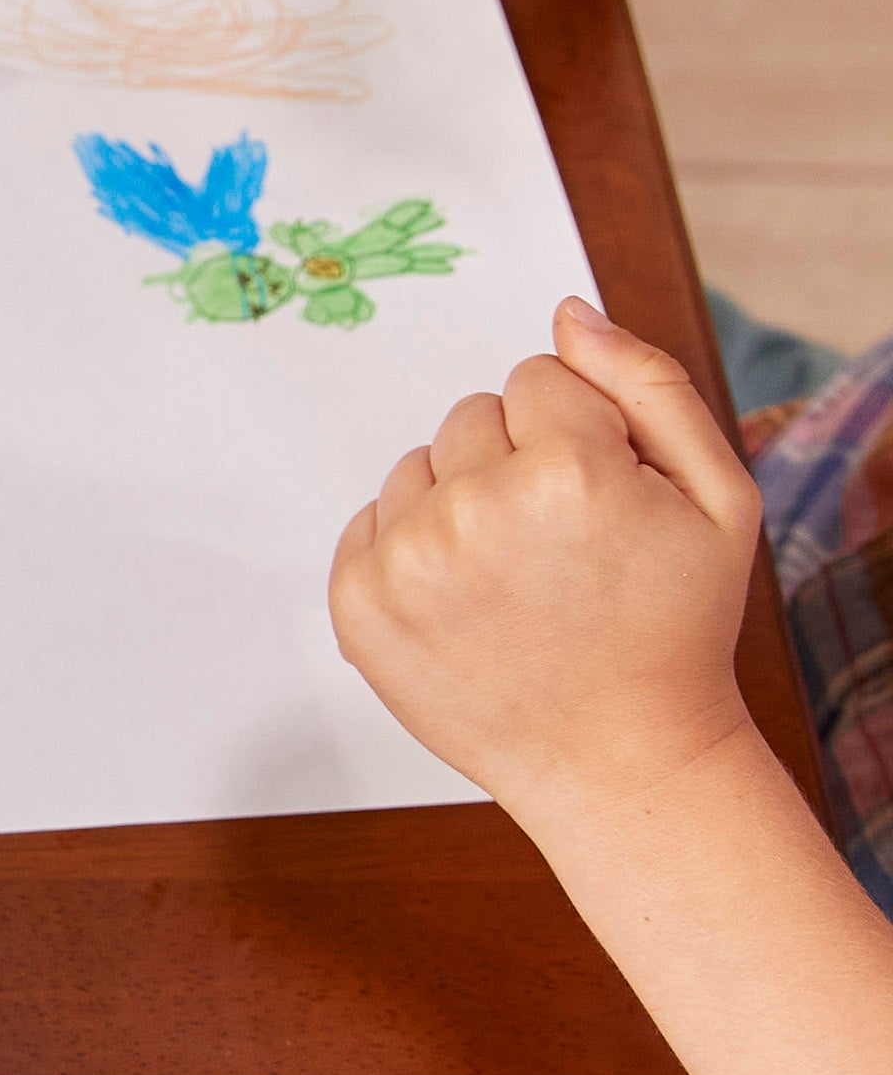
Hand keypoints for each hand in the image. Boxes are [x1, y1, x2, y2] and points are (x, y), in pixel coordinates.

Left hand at [328, 297, 764, 827]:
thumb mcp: (716, 499)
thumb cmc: (674, 628)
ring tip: (518, 580)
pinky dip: (412, 551)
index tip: (599, 497)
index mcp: (567, 471)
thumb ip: (647, 384)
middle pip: (471, 415)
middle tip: (562, 547)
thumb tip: (567, 314)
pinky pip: (371, 522)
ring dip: (460, 504)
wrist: (621, 759)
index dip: (577, 432)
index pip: (538, 377)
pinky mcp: (358, 603)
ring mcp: (407, 559)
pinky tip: (469, 604)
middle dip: (516, 461)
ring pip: (418, 467)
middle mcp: (474, 508)